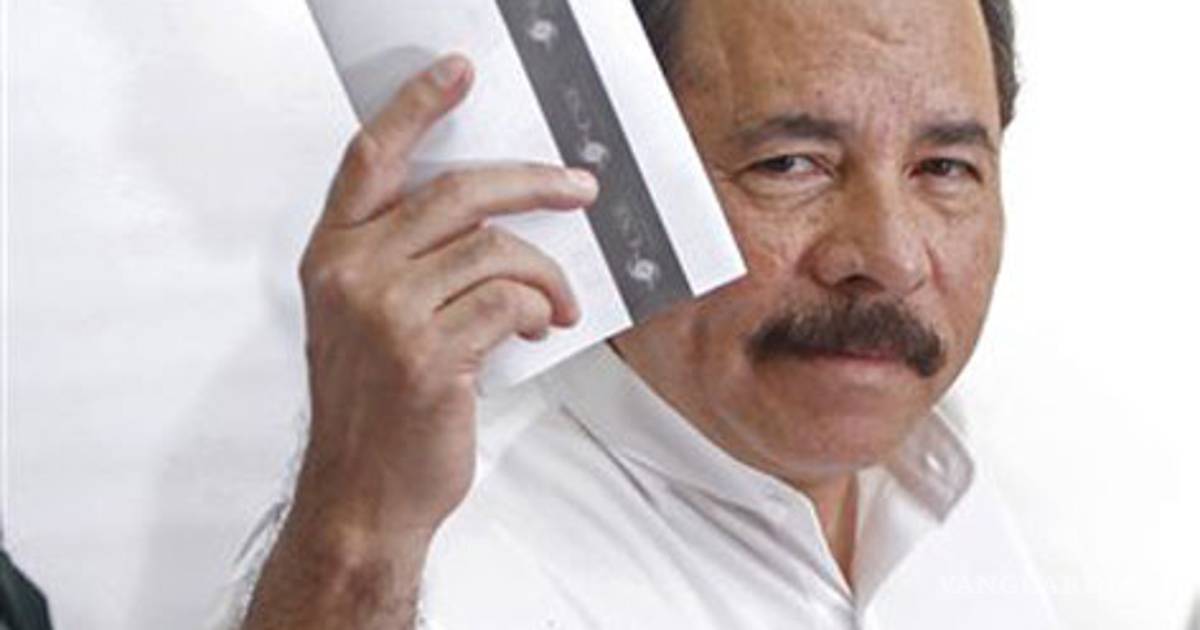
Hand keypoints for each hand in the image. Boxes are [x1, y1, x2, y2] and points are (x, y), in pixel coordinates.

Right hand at [295, 53, 597, 536]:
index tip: (458, 73)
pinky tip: (539, 329)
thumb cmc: (374, 410)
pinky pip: (510, 300)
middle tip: (578, 186)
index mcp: (333, 256)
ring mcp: (387, 314)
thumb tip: (494, 223)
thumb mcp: (365, 322)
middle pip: (459, 191)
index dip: (417, 106)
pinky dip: (540, 308)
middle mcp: (352, 274)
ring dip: (545, 271)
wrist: (363, 497)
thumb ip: (408, 263)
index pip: (372, 158)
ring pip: (496, 249)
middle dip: (533, 183)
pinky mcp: (429, 355)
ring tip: (558, 301)